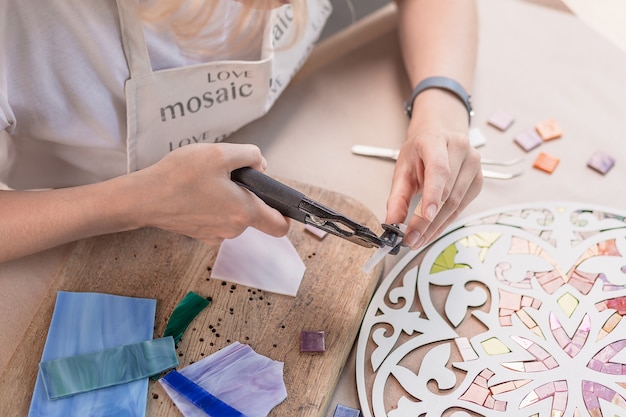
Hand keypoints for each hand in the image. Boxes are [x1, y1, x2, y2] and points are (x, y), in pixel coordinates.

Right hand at [131, 143, 289, 245]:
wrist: (142, 197)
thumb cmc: (179, 176)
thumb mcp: (219, 153)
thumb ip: (249, 155)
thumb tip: (262, 165)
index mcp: (243, 213)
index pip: (279, 226)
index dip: (285, 214)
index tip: (279, 201)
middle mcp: (232, 230)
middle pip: (253, 213)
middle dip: (247, 193)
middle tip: (226, 174)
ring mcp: (215, 234)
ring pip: (234, 214)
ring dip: (227, 197)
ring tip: (206, 181)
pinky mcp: (199, 233)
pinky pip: (216, 217)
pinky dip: (212, 205)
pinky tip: (195, 192)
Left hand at [385, 93, 482, 249]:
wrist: (439, 135)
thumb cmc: (420, 150)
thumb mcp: (402, 167)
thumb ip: (396, 196)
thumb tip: (393, 222)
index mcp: (436, 140)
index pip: (439, 169)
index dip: (433, 195)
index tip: (424, 217)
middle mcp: (460, 149)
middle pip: (447, 192)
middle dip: (428, 221)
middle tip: (412, 239)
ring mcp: (473, 164)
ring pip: (456, 203)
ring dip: (436, 227)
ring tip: (419, 240)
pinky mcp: (478, 181)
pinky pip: (462, 207)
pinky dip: (445, 222)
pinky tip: (432, 232)